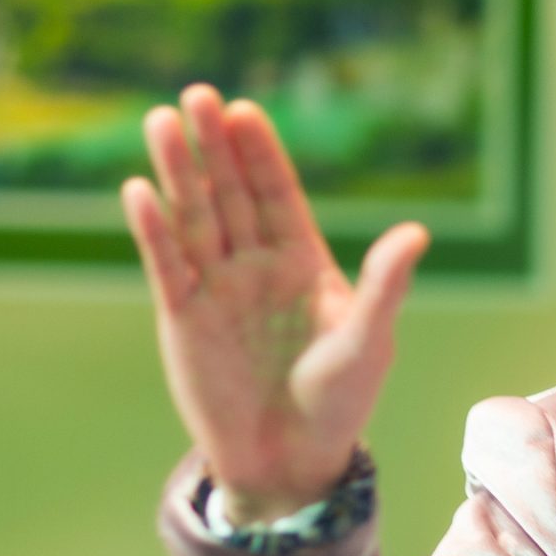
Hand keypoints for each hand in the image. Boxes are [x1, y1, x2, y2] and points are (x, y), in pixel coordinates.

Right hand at [120, 84, 428, 519]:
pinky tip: (140, 191)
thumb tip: (415, 232)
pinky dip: (153, 230)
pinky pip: (166, 265)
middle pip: (229, 193)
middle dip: (213, 145)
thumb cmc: (340, 402)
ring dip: (177, 171)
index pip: (277, 194)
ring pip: (193, 217)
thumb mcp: (368, 340)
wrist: (291, 461)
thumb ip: (384, 284)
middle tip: (197, 94)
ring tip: (160, 120)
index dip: (260, 154)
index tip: (245, 110)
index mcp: (303, 261)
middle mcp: (255, 265)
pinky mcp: (182, 317)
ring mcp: (216, 288)